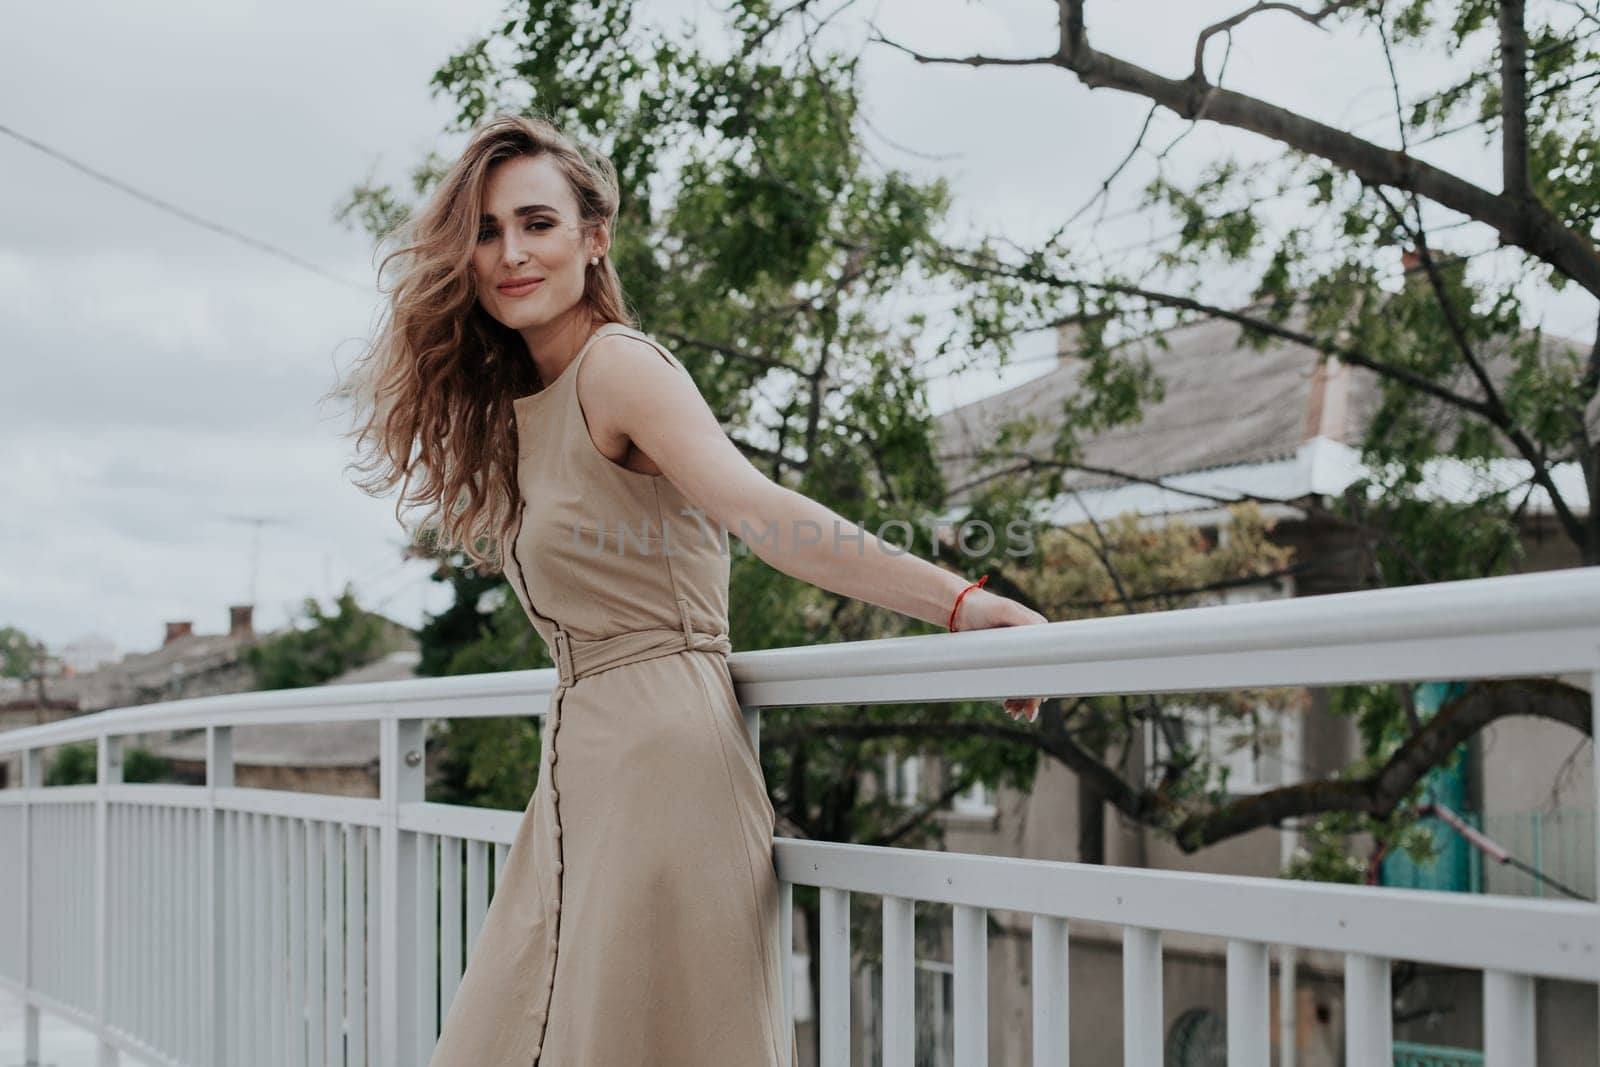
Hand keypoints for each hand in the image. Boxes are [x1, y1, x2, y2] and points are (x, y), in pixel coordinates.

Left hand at [950, 588, 1048, 723]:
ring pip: (1024, 682)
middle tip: (1027, 715)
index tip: (1039, 700)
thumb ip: (1023, 620)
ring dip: (1021, 700)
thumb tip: (1042, 632)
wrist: (961, 610)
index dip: (1044, 683)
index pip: (1047, 662)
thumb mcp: (1005, 610)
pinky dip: (1011, 695)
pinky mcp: (1002, 660)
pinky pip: (1011, 681)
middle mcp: (1030, 645)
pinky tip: (1007, 705)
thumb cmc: (985, 606)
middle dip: (1032, 698)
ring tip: (1012, 712)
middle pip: (1036, 677)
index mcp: (1037, 632)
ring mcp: (1016, 654)